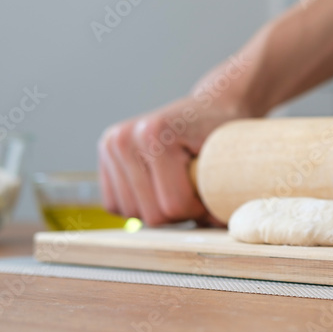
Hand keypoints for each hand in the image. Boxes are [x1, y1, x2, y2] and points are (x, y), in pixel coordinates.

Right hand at [98, 94, 243, 225]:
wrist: (210, 107)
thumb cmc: (222, 132)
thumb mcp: (227, 158)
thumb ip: (224, 190)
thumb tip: (225, 224)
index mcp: (154, 134)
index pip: (173, 205)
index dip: (198, 209)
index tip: (211, 192)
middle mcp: (124, 138)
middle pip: (150, 215)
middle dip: (179, 212)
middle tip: (196, 191)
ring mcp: (110, 145)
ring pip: (132, 214)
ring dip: (159, 209)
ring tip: (178, 186)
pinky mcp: (105, 155)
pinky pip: (116, 205)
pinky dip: (140, 204)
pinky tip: (157, 187)